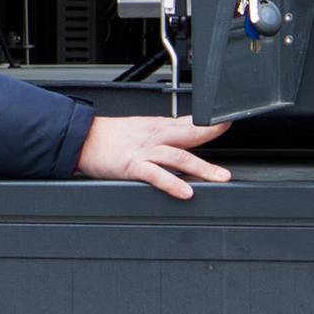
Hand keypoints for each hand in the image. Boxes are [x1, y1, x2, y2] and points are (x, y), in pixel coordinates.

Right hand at [78, 117, 230, 199]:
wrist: (82, 139)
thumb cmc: (109, 136)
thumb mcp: (140, 127)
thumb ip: (164, 131)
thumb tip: (185, 132)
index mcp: (157, 127)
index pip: (188, 122)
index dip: (209, 122)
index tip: (228, 121)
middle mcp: (154, 136)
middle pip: (188, 134)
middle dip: (212, 136)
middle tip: (231, 140)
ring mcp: (144, 151)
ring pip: (178, 157)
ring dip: (202, 167)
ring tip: (220, 177)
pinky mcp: (132, 165)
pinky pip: (156, 175)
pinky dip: (172, 184)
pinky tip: (186, 192)